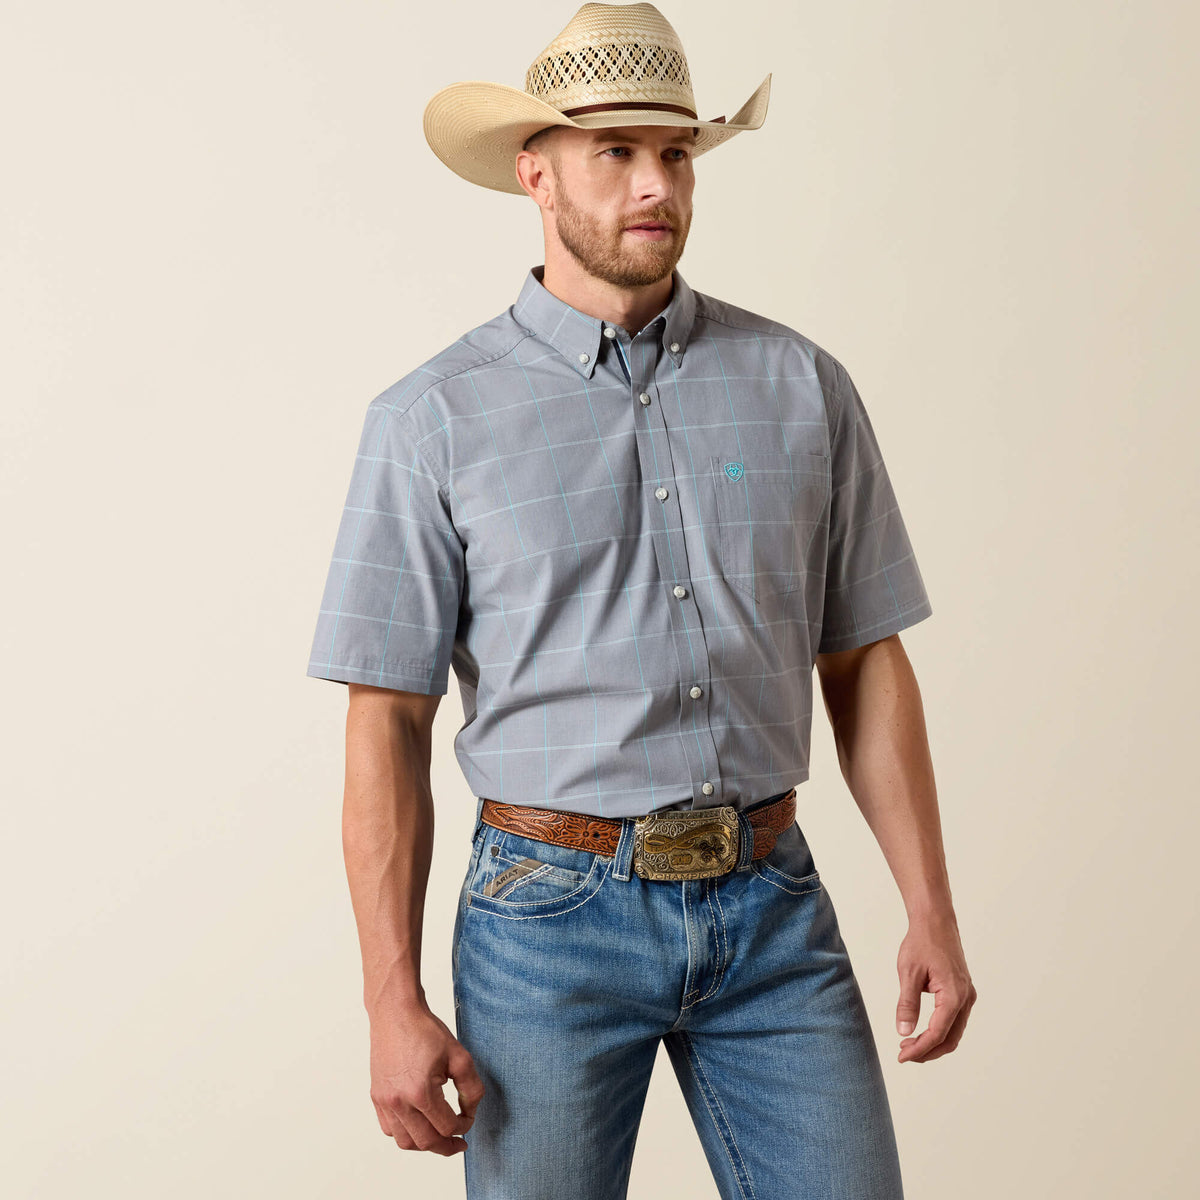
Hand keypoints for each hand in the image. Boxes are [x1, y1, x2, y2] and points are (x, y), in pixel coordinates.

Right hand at [369, 1000, 484, 1154]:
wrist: (396, 1013)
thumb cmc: (424, 1030)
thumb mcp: (459, 1055)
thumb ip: (471, 1087)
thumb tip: (471, 1110)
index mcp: (420, 1093)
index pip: (446, 1127)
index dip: (464, 1126)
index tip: (469, 1118)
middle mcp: (398, 1102)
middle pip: (425, 1142)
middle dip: (446, 1146)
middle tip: (459, 1143)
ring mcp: (384, 1101)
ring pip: (404, 1141)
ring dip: (424, 1144)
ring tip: (439, 1136)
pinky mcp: (377, 1097)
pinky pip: (389, 1129)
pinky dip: (405, 1133)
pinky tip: (419, 1124)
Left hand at [894, 912, 976, 1062]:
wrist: (936, 921)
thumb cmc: (921, 942)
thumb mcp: (908, 972)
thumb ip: (907, 1004)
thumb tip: (904, 1032)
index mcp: (953, 995)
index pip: (937, 1033)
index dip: (920, 1049)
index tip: (901, 1056)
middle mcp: (966, 998)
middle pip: (950, 1039)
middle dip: (927, 1051)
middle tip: (904, 1054)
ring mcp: (967, 995)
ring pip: (954, 1031)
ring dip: (934, 1042)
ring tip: (909, 1044)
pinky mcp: (963, 992)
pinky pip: (955, 1020)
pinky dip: (940, 1030)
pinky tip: (922, 1031)